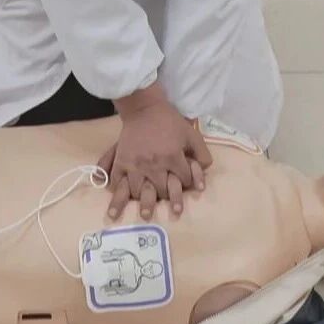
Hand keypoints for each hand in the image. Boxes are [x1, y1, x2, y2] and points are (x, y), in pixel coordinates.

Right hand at [98, 85, 211, 219]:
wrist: (144, 108)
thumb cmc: (169, 121)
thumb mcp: (190, 133)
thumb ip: (201, 152)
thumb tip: (206, 169)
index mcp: (172, 157)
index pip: (183, 180)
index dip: (187, 183)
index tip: (185, 183)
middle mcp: (154, 164)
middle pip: (161, 190)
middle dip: (166, 198)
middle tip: (169, 210)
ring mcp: (135, 164)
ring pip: (139, 191)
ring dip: (142, 202)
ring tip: (144, 215)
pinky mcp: (121, 161)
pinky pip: (117, 181)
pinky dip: (117, 192)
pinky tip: (119, 203)